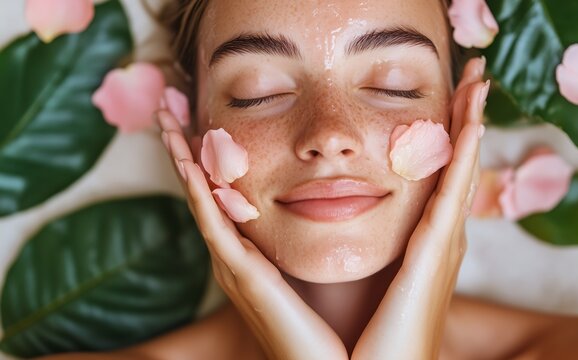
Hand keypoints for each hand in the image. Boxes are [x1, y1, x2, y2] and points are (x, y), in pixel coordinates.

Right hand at [156, 111, 347, 359]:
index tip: (197, 119)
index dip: (203, 157)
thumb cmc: (322, 324)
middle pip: (199, 191)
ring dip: (182, 160)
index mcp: (246, 251)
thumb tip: (322, 201)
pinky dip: (199, 195)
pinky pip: (215, 227)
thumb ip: (299, 240)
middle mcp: (232, 255)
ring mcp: (233, 265)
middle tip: (167, 108)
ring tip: (166, 123)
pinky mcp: (244, 276)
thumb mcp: (306, 270)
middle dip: (182, 149)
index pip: (217, 195)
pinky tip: (189, 166)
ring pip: (199, 202)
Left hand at [352, 57, 487, 359]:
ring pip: (461, 169)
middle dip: (467, 119)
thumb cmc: (364, 337)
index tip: (450, 98)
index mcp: (422, 243)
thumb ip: (354, 246)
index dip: (447, 137)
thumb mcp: (361, 278)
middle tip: (475, 76)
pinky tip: (473, 121)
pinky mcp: (437, 253)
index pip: (438, 177)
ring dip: (471, 122)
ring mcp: (444, 244)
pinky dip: (466, 154)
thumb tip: (329, 215)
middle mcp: (440, 238)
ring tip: (479, 81)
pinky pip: (453, 192)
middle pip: (457, 166)